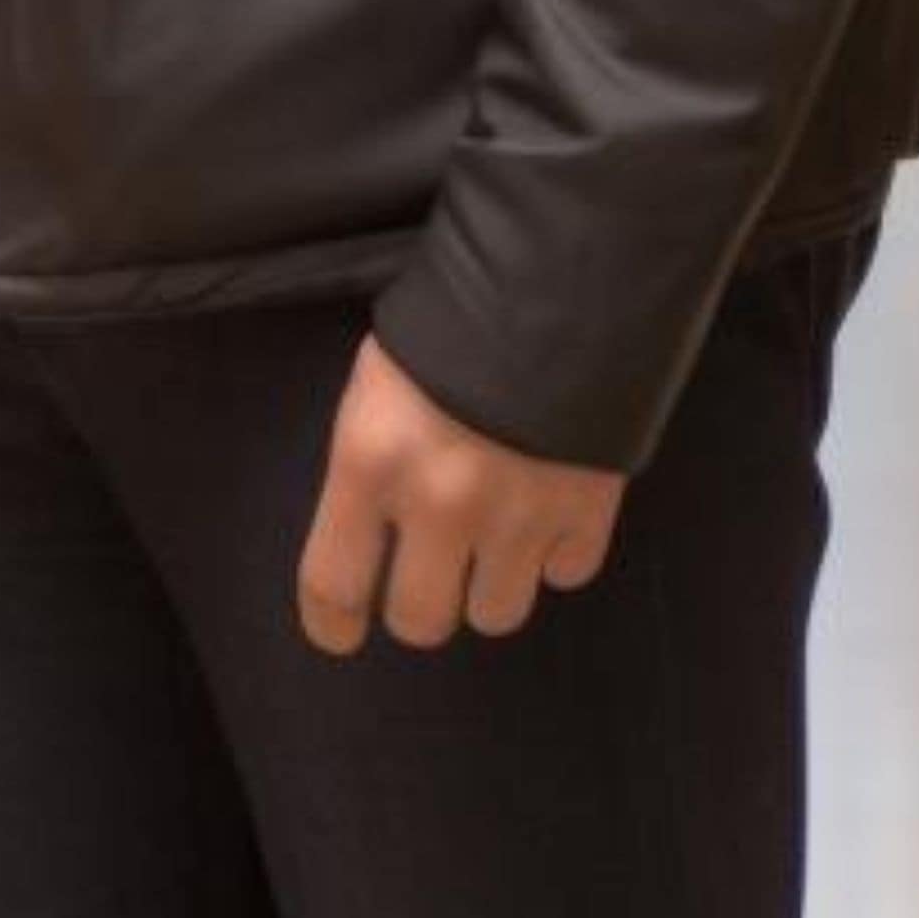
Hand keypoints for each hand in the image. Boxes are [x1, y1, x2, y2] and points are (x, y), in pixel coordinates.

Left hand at [294, 335, 625, 654]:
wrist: (554, 283)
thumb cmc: (444, 327)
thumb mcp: (377, 388)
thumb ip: (373, 466)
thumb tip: (374, 533)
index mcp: (371, 464)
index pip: (334, 581)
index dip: (330, 622)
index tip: (338, 634)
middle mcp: (441, 504)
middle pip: (422, 620)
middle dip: (420, 607)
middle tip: (428, 578)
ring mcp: (519, 515)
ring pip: (498, 614)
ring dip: (491, 587)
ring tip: (492, 541)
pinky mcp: (587, 512)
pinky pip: (566, 576)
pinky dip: (556, 556)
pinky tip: (546, 512)